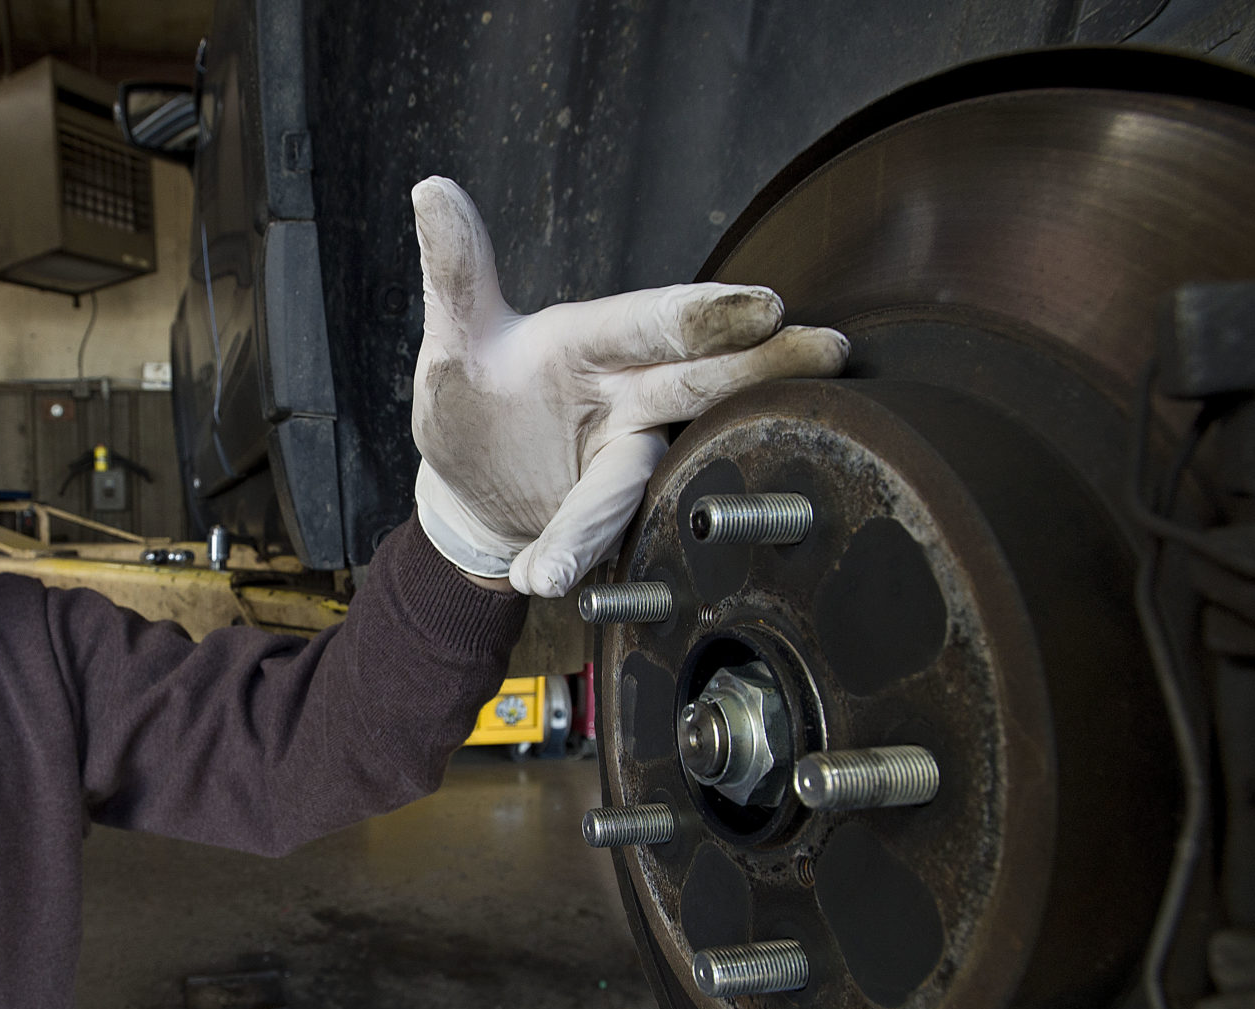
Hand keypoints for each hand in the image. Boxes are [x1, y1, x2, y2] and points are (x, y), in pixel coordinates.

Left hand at [409, 176, 848, 596]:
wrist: (473, 490)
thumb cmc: (476, 398)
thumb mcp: (455, 338)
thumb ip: (456, 273)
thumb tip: (431, 188)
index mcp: (594, 340)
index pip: (655, 320)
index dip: (707, 314)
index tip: (765, 305)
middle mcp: (628, 397)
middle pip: (700, 381)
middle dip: (757, 370)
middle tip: (823, 351)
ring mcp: (626, 459)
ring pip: (642, 474)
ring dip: (613, 507)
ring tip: (580, 534)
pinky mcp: (611, 517)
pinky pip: (598, 534)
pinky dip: (569, 554)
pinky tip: (537, 575)